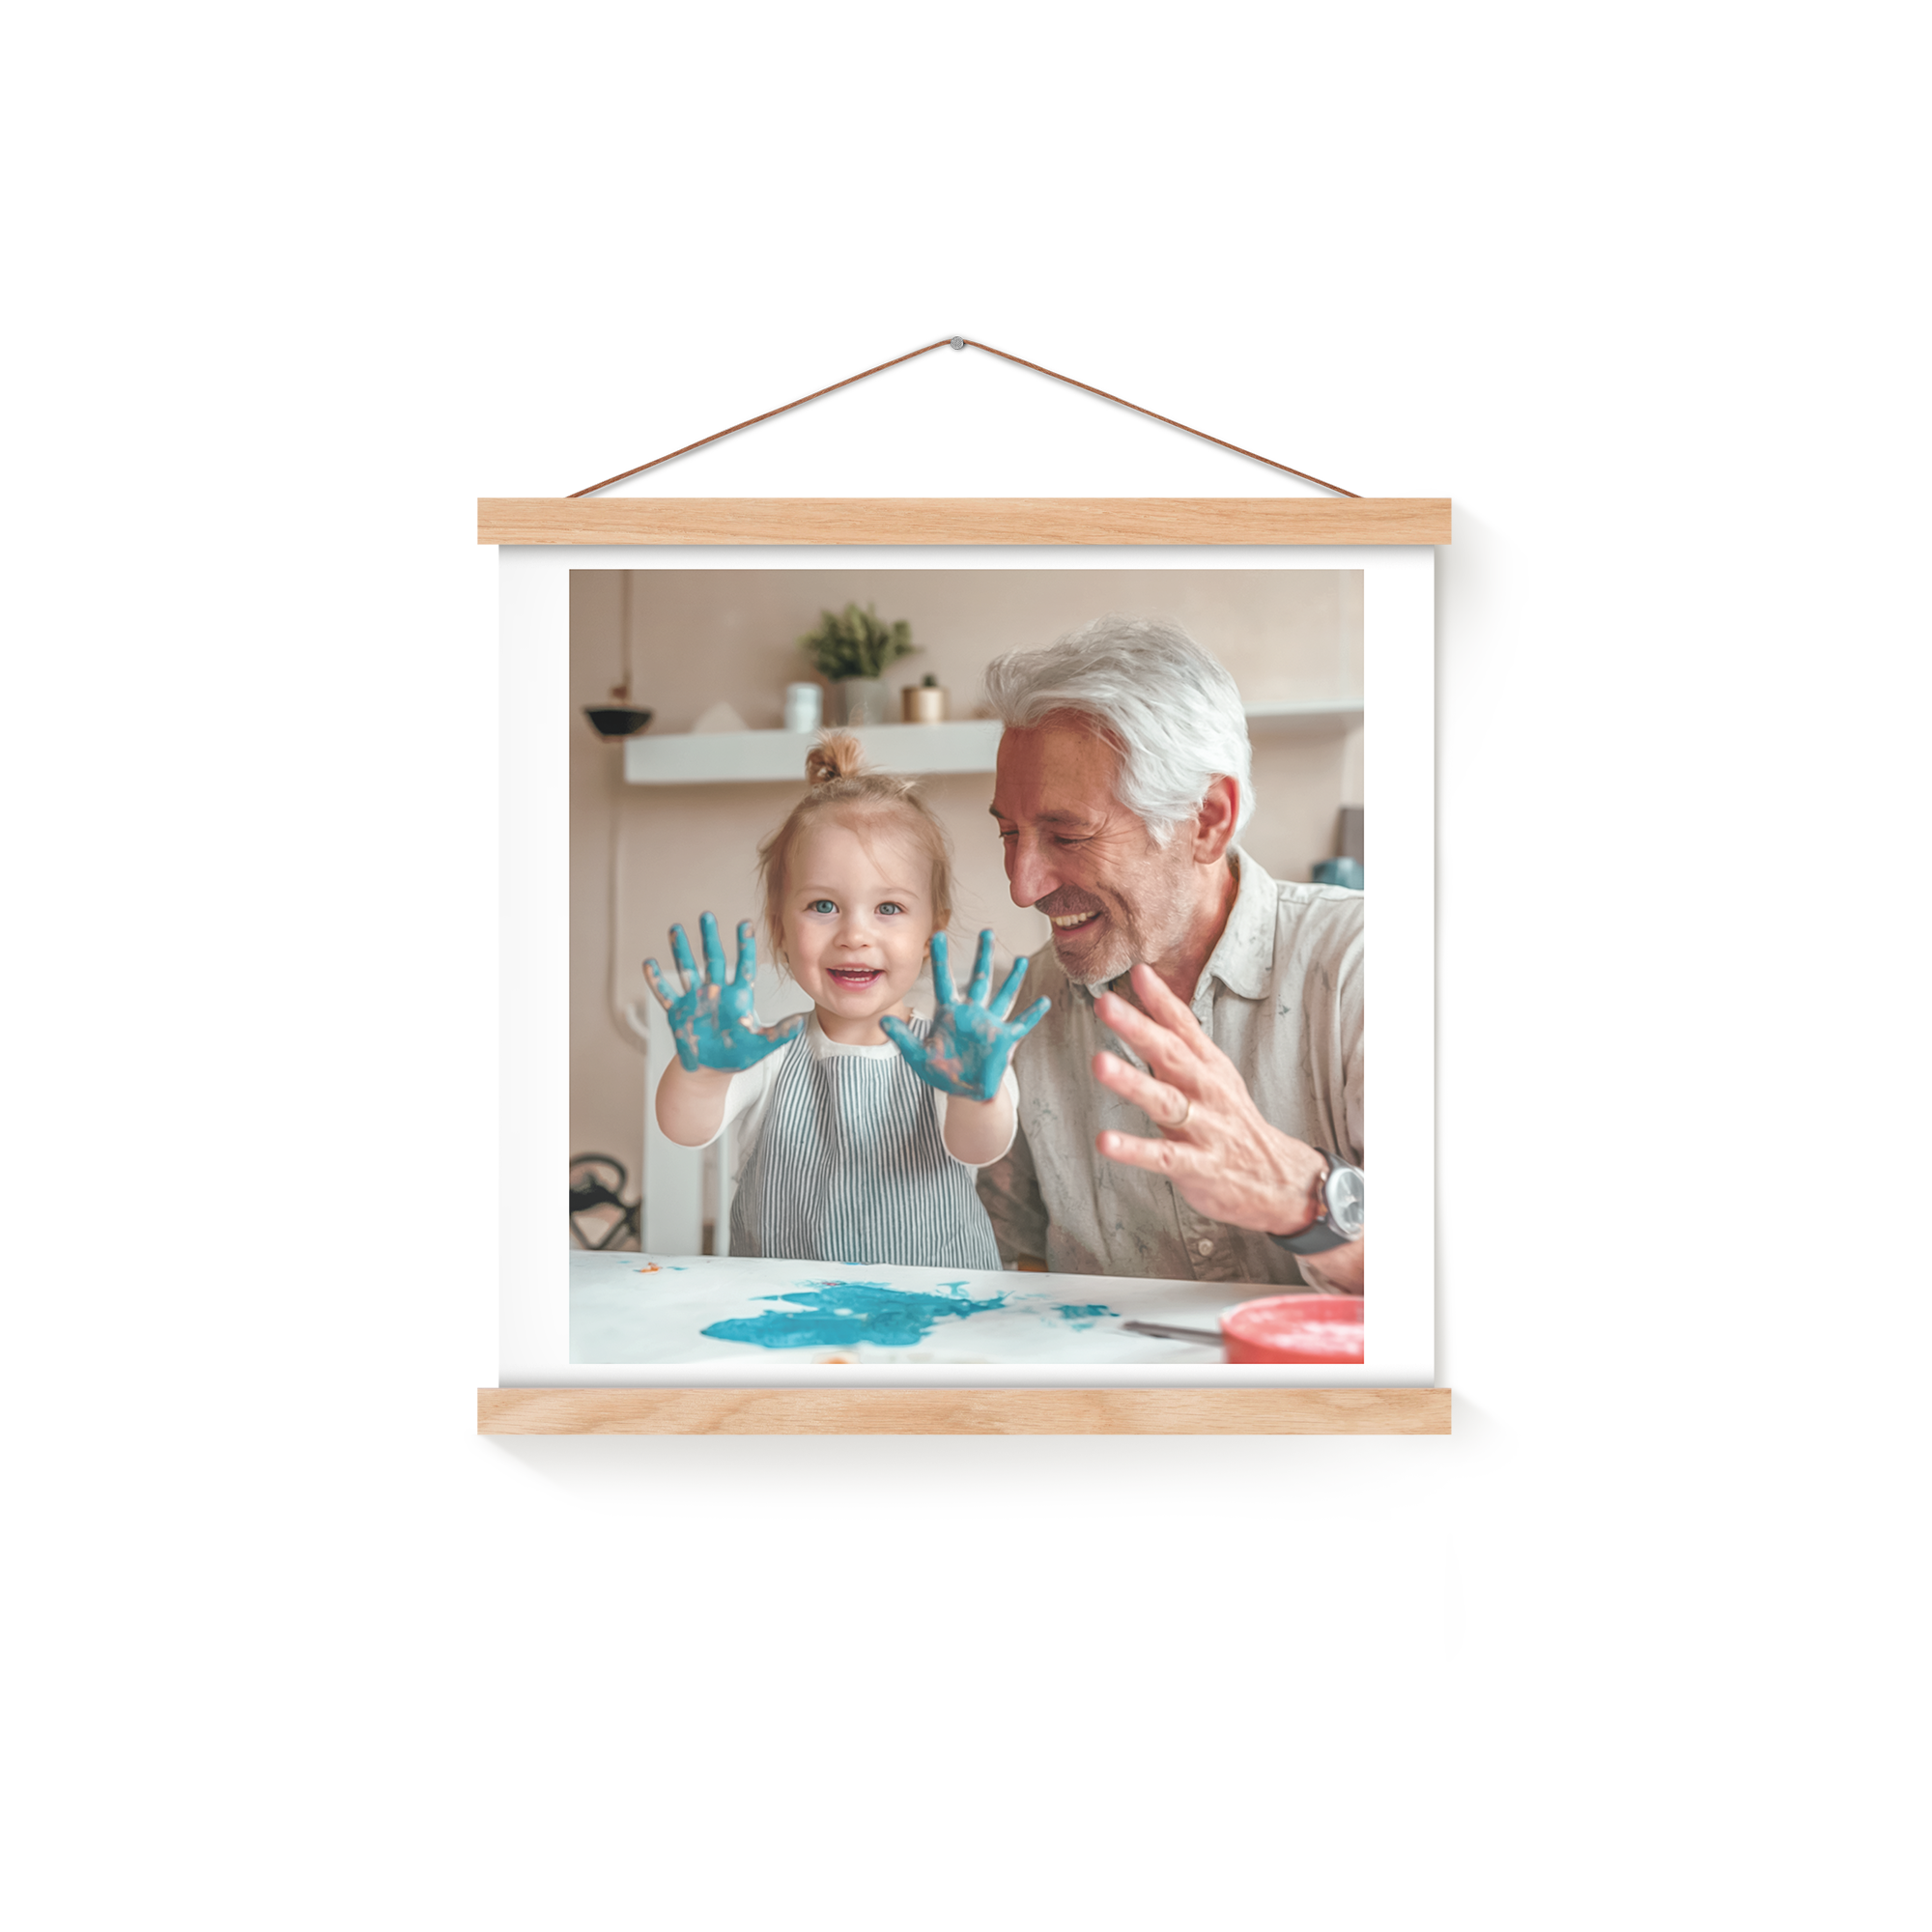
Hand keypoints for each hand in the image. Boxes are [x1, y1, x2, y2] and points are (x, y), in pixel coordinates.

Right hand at [644, 913, 804, 1073]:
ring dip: (681, 951)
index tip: (745, 923)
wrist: (711, 1068)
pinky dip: (656, 981)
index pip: (744, 965)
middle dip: (709, 938)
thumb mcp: (761, 1045)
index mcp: (738, 996)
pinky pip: (665, 994)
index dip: (744, 945)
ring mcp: (695, 1000)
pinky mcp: (678, 1012)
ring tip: (676, 929)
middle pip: (713, 959)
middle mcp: (716, 992)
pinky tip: (648, 963)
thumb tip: (800, 1022)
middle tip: (707, 915)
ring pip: (687, 970)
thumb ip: (779, 1033)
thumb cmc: (737, 1054)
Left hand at [881, 929, 1048, 1101]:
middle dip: (983, 956)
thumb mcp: (918, 1056)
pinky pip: (1021, 1024)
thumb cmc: (942, 1071)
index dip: (941, 958)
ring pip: (1003, 996)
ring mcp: (990, 1024)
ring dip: (1013, 979)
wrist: (964, 1091)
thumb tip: (882, 1022)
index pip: (944, 980)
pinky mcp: (1004, 1039)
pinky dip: (1033, 1014)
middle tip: (987, 931)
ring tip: (1021, 959)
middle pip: (979, 979)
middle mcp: (972, 1013)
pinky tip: (1043, 1002)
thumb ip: (903, 1038)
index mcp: (949, 1013)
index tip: (938, 934)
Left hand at [1090, 963, 1335, 1239]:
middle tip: (1106, 1005)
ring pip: (1165, 1101)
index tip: (1138, 973)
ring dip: (1132, 1082)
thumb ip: (1180, 1033)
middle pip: (1171, 1055)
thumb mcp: (1213, 1071)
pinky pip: (1162, 1157)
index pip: (1184, 1026)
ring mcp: (1202, 1128)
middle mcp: (1205, 1090)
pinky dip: (1134, 1150)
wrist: (1278, 1178)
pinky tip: (1105, 1141)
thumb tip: (1146, 984)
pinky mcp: (1195, 1165)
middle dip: (1137, 1028)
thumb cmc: (1231, 1119)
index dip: (1161, 999)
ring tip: (1100, 1062)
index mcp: (1208, 1066)